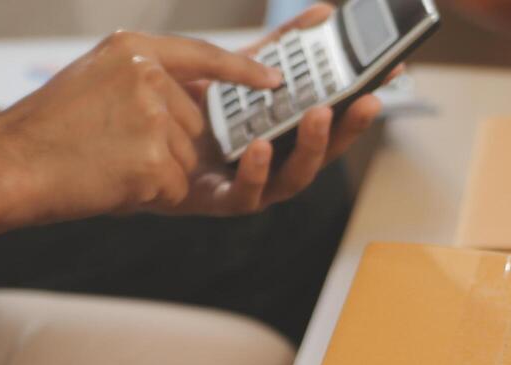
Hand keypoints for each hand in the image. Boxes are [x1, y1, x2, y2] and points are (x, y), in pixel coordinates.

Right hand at [0, 31, 281, 226]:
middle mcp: (147, 75)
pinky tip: (110, 181)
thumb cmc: (50, 130)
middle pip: (195, 123)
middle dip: (167, 145)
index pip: (204, 54)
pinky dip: (147, 194)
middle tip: (111, 146)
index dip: (243, 69)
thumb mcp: (96, 77)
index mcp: (134, 48)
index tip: (274, 79)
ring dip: (155, 172)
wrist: (7, 165)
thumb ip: (148, 78)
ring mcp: (152, 118)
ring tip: (105, 162)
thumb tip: (203, 97)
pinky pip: (176, 187)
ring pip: (187, 158)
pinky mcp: (153, 162)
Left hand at [163, 4, 389, 215]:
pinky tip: (260, 146)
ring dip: (311, 148)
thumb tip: (322, 15)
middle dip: (349, 126)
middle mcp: (270, 161)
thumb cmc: (175, 106)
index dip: (362, 95)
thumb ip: (273, 48)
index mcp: (280, 131)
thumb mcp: (229, 68)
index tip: (391, 72)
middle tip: (368, 98)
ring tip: (320, 114)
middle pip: (323, 150)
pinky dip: (256, 172)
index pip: (332, 115)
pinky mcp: (216, 200)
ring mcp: (246, 184)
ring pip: (293, 177)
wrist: (119, 134)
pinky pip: (244, 194)